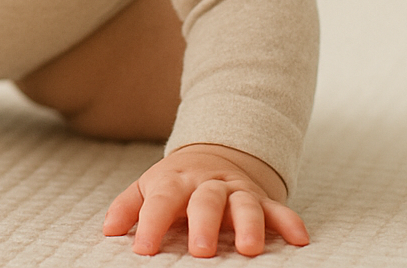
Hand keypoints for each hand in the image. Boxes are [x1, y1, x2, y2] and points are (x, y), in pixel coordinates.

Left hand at [103, 143, 308, 256]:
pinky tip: (299, 238)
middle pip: (206, 200)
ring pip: (244, 203)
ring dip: (248, 224)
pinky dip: (289, 221)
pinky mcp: (261, 198)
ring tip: (248, 249)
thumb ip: (127, 207)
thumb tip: (108, 230)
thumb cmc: (176, 183)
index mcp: (175, 182)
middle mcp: (207, 185)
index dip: (151, 224)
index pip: (160, 201)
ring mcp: (236, 190)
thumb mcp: (147, 188)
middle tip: (200, 250)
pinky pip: (278, 209)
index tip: (143, 249)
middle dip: (204, 223)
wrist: (214, 155)